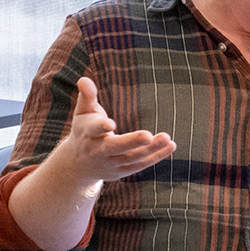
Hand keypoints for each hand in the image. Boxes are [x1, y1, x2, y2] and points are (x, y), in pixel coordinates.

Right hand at [53, 77, 175, 187]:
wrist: (79, 166)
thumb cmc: (84, 131)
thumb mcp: (82, 113)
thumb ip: (87, 96)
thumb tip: (84, 79)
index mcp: (88, 134)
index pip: (94, 129)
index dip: (102, 126)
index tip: (111, 124)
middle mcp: (99, 151)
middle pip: (116, 147)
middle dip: (132, 142)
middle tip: (148, 135)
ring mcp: (111, 163)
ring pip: (133, 157)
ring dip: (151, 149)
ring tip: (167, 137)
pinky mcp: (122, 171)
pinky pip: (141, 164)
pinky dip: (156, 156)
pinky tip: (171, 146)